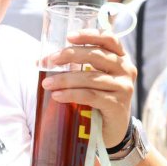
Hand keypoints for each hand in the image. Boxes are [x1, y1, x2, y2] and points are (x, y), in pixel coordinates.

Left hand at [40, 29, 134, 145]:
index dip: (89, 35)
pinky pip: (90, 95)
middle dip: (70, 55)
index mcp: (120, 58)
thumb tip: (41, 61)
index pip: (109, 39)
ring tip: (47, 84)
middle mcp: (125, 69)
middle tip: (50, 61)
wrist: (111, 130)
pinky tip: (57, 96)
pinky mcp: (117, 104)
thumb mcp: (90, 78)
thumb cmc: (97, 99)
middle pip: (96, 55)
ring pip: (90, 78)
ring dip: (65, 79)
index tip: (69, 36)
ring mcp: (123, 87)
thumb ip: (75, 66)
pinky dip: (71, 94)